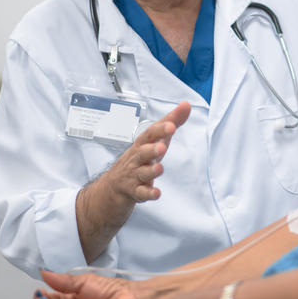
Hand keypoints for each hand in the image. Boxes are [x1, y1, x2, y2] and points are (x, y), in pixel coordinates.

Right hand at [77, 102, 190, 261]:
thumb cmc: (138, 159)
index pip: (150, 134)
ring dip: (151, 171)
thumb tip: (186, 105)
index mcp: (142, 144)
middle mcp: (136, 159)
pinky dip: (148, 193)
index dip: (160, 129)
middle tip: (162, 146)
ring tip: (160, 168)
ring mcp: (133, 176)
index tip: (172, 124)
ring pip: (141, 173)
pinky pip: (140, 193)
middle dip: (152, 149)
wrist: (111, 188)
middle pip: (142, 152)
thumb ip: (171, 122)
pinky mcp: (133, 192)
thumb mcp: (155, 140)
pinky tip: (156, 193)